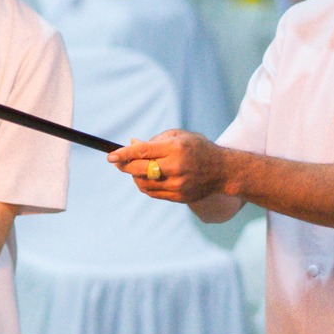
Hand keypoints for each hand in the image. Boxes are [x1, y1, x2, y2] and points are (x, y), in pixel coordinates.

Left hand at [108, 130, 226, 202]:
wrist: (223, 171)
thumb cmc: (198, 149)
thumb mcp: (179, 136)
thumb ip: (155, 140)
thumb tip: (132, 144)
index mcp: (175, 148)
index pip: (143, 151)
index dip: (124, 154)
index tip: (110, 157)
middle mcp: (176, 167)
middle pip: (140, 169)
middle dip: (125, 166)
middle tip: (117, 162)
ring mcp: (178, 184)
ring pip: (143, 183)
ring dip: (134, 176)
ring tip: (135, 169)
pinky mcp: (180, 196)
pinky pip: (152, 193)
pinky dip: (144, 185)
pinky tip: (145, 178)